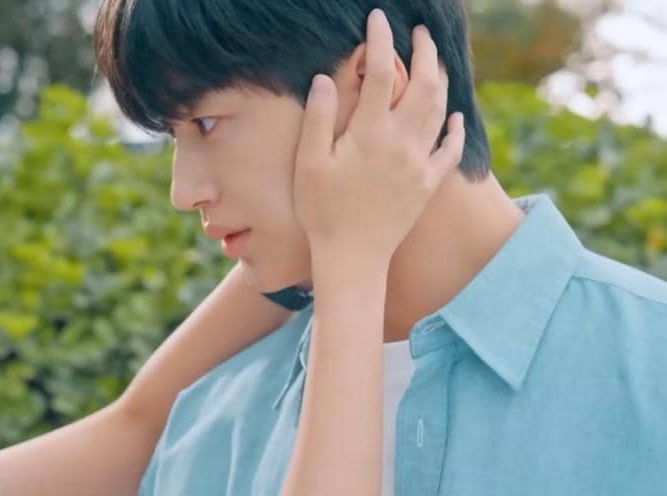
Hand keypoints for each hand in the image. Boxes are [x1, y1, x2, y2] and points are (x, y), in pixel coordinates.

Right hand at [292, 9, 464, 264]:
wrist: (353, 257)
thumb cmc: (321, 211)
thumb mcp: (308, 164)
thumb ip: (318, 119)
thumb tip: (326, 79)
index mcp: (370, 134)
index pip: (380, 74)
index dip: (380, 42)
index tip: (378, 19)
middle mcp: (401, 144)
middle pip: (422, 85)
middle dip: (423, 53)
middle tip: (419, 33)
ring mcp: (419, 164)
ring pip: (439, 111)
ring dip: (439, 81)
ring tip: (434, 62)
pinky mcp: (428, 186)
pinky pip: (449, 150)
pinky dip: (455, 128)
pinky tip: (456, 116)